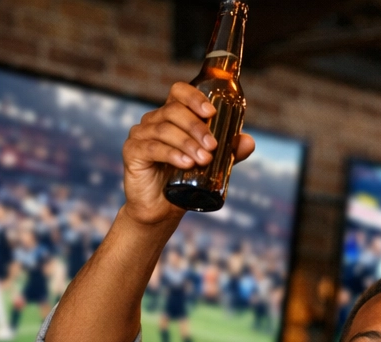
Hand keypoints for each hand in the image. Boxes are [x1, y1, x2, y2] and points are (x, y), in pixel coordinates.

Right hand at [121, 82, 256, 226]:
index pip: (178, 92)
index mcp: (171, 116)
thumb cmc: (184, 182)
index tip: (211, 113)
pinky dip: (172, 154)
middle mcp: (153, 121)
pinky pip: (153, 148)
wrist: (161, 210)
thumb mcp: (210, 164)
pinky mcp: (132, 152)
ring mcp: (140, 135)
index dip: (194, 97)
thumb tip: (248, 142)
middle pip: (173, 111)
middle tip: (213, 146)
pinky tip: (186, 163)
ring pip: (164, 130)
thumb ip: (228, 152)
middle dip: (197, 127)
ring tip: (204, 159)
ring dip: (187, 143)